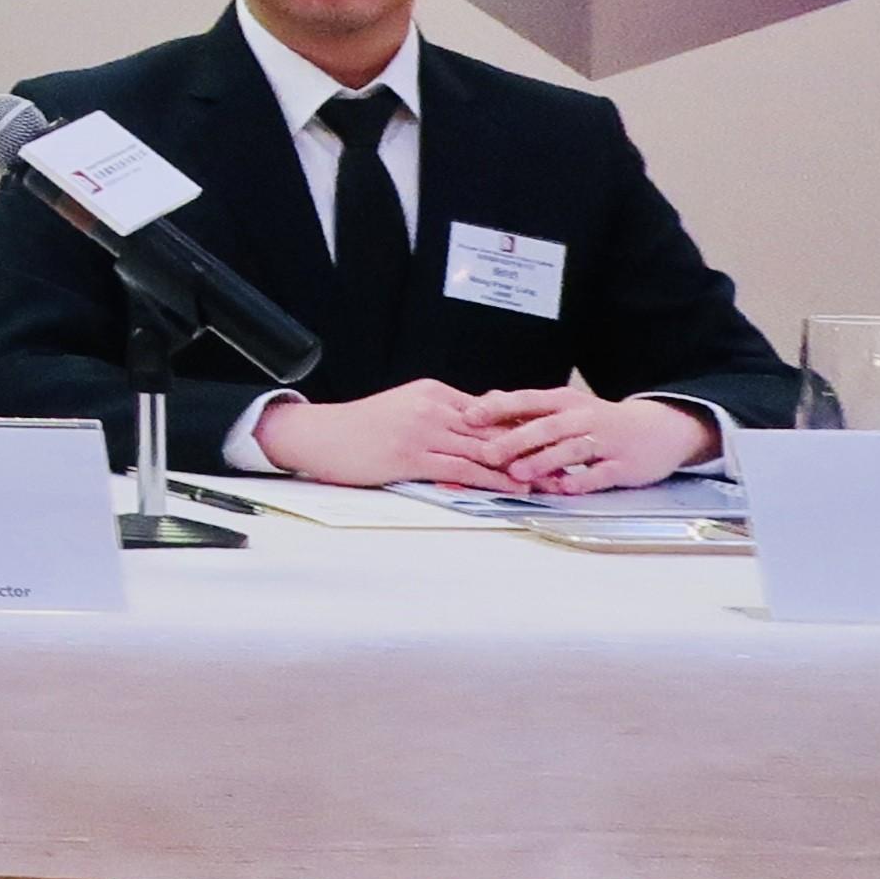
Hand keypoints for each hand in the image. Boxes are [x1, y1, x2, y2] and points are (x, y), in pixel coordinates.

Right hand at [250, 380, 524, 489]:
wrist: (317, 435)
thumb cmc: (356, 429)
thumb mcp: (402, 410)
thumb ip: (437, 416)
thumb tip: (471, 430)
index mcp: (431, 392)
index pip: (487, 410)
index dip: (521, 426)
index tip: (549, 439)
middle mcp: (431, 407)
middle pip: (492, 428)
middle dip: (530, 446)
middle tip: (562, 461)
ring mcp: (422, 431)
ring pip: (482, 449)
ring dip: (519, 466)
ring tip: (548, 479)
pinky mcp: (411, 456)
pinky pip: (461, 468)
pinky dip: (492, 478)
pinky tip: (513, 486)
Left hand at [469, 384, 717, 493]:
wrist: (659, 429)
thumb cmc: (600, 420)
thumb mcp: (565, 407)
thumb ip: (525, 408)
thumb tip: (481, 403)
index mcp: (564, 402)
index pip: (527, 401)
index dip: (498, 408)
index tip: (468, 416)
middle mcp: (584, 418)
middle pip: (546, 427)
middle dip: (516, 440)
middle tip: (487, 454)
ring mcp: (606, 441)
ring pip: (571, 450)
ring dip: (544, 461)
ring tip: (518, 473)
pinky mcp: (624, 465)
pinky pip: (602, 474)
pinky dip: (583, 480)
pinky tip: (564, 488)